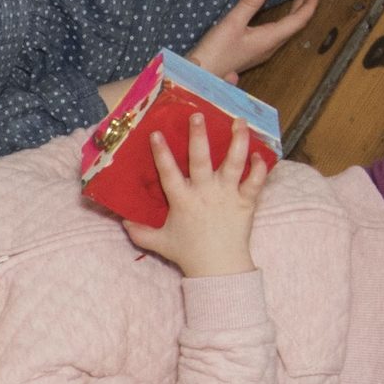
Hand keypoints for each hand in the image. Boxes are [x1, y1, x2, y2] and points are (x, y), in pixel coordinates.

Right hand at [120, 116, 270, 276]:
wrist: (218, 268)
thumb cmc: (188, 254)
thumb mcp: (159, 243)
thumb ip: (139, 232)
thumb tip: (123, 221)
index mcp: (182, 201)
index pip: (168, 172)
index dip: (161, 152)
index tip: (156, 133)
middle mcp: (205, 193)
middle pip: (201, 158)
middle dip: (199, 135)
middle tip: (197, 115)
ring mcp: (227, 195)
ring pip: (234, 162)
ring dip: (238, 140)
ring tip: (239, 121)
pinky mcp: (246, 201)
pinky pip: (256, 180)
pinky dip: (260, 166)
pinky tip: (260, 153)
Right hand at [185, 0, 320, 83]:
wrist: (199, 78)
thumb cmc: (214, 53)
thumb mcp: (231, 24)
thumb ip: (250, 3)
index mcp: (269, 39)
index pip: (297, 20)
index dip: (308, 4)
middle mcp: (269, 47)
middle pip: (294, 24)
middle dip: (302, 4)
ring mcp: (260, 51)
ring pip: (285, 30)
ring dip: (293, 12)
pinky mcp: (251, 53)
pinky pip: (275, 34)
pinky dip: (282, 20)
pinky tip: (275, 16)